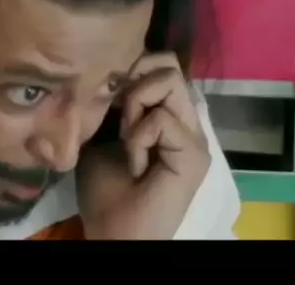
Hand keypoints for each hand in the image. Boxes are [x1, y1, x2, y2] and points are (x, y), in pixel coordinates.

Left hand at [77, 52, 210, 239]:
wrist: (113, 231)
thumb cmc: (105, 189)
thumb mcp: (99, 135)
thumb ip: (109, 105)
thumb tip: (107, 72)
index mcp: (167, 115)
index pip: (163, 63)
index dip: (134, 66)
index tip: (110, 92)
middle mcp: (185, 121)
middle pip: (169, 65)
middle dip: (134, 80)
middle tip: (119, 114)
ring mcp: (194, 136)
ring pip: (170, 80)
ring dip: (136, 105)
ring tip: (127, 139)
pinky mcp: (195, 154)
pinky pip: (162, 119)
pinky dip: (138, 137)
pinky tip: (135, 164)